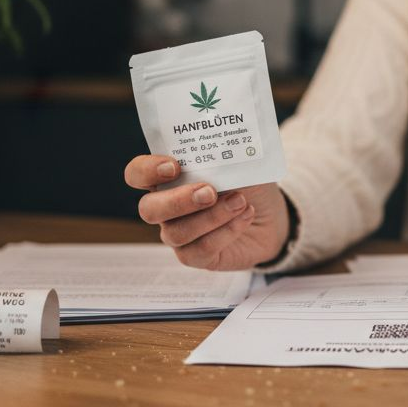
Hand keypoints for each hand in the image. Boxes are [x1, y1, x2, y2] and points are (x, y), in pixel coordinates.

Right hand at [124, 155, 289, 269]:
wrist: (270, 217)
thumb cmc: (248, 185)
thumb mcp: (239, 164)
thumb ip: (223, 157)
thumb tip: (224, 149)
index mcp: (167, 179)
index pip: (137, 173)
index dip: (147, 170)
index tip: (174, 167)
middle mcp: (166, 208)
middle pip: (148, 209)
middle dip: (178, 201)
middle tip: (210, 192)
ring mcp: (179, 234)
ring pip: (176, 233)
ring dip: (211, 217)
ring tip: (240, 202)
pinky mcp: (197, 257)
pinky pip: (201, 250)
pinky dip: (227, 231)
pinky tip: (246, 215)